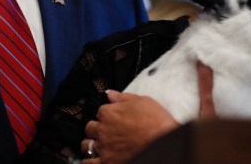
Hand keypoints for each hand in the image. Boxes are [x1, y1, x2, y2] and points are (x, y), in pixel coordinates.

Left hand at [80, 62, 215, 163]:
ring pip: (86, 145)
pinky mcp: (107, 162)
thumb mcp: (142, 101)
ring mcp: (104, 147)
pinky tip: (92, 160)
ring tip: (97, 146)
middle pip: (90, 128)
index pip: (100, 111)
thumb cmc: (156, 122)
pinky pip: (89, 163)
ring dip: (90, 144)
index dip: (106, 115)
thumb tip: (109, 94)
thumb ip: (122, 97)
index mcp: (109, 113)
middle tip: (104, 132)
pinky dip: (89, 161)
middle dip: (96, 129)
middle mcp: (103, 129)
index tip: (112, 118)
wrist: (164, 142)